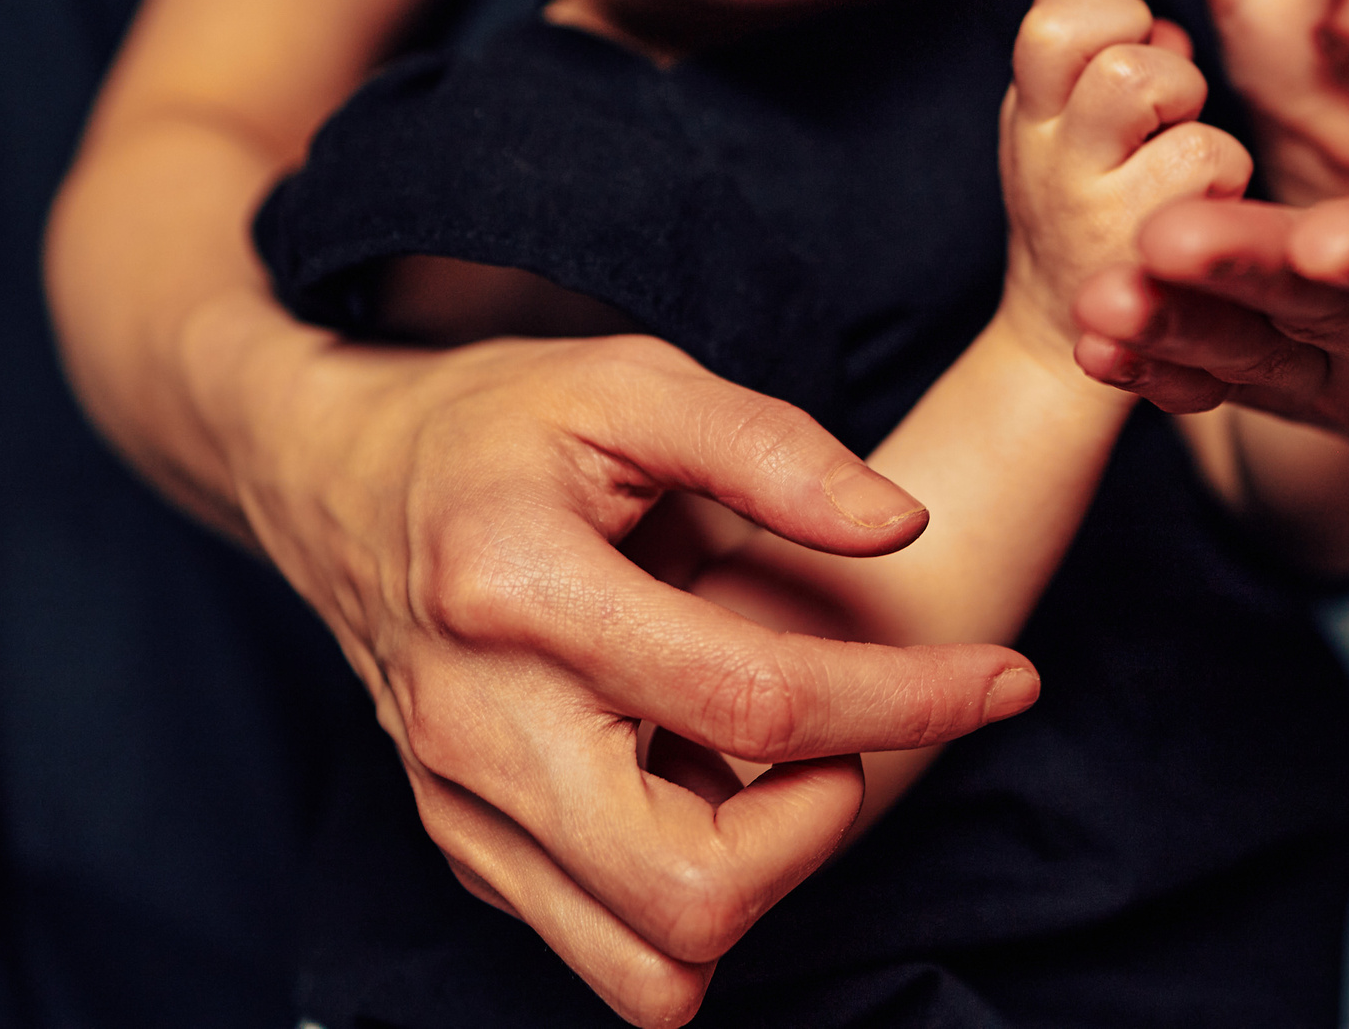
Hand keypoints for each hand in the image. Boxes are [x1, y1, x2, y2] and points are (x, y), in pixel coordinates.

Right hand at [219, 321, 1037, 1027]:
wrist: (340, 479)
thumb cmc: (503, 421)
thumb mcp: (636, 381)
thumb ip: (774, 449)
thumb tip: (902, 529)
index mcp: (517, 592)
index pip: (757, 703)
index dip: (913, 703)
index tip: (1008, 681)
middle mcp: (474, 728)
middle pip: (694, 890)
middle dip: (823, 828)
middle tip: (851, 733)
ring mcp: (459, 809)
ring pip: (650, 967)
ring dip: (760, 883)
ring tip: (777, 767)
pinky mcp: (466, 852)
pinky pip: (608, 949)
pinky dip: (690, 893)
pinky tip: (705, 779)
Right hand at [999, 0, 1254, 358]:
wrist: (1059, 347)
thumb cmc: (1080, 223)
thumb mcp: (1067, 138)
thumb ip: (1099, 72)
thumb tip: (1172, 19)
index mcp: (1027, 109)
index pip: (1053, 2)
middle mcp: (1043, 145)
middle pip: (1098, 33)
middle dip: (1149, 41)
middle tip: (1158, 90)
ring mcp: (1086, 193)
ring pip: (1156, 82)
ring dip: (1188, 105)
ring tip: (1176, 151)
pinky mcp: (1139, 239)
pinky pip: (1209, 154)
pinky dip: (1221, 170)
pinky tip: (1202, 205)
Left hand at [1075, 188, 1348, 450]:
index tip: (1336, 233)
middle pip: (1336, 306)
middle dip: (1252, 275)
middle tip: (1165, 240)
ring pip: (1262, 347)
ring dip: (1183, 327)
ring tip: (1102, 293)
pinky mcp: (1305, 389)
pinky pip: (1228, 382)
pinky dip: (1165, 367)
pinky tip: (1093, 335)